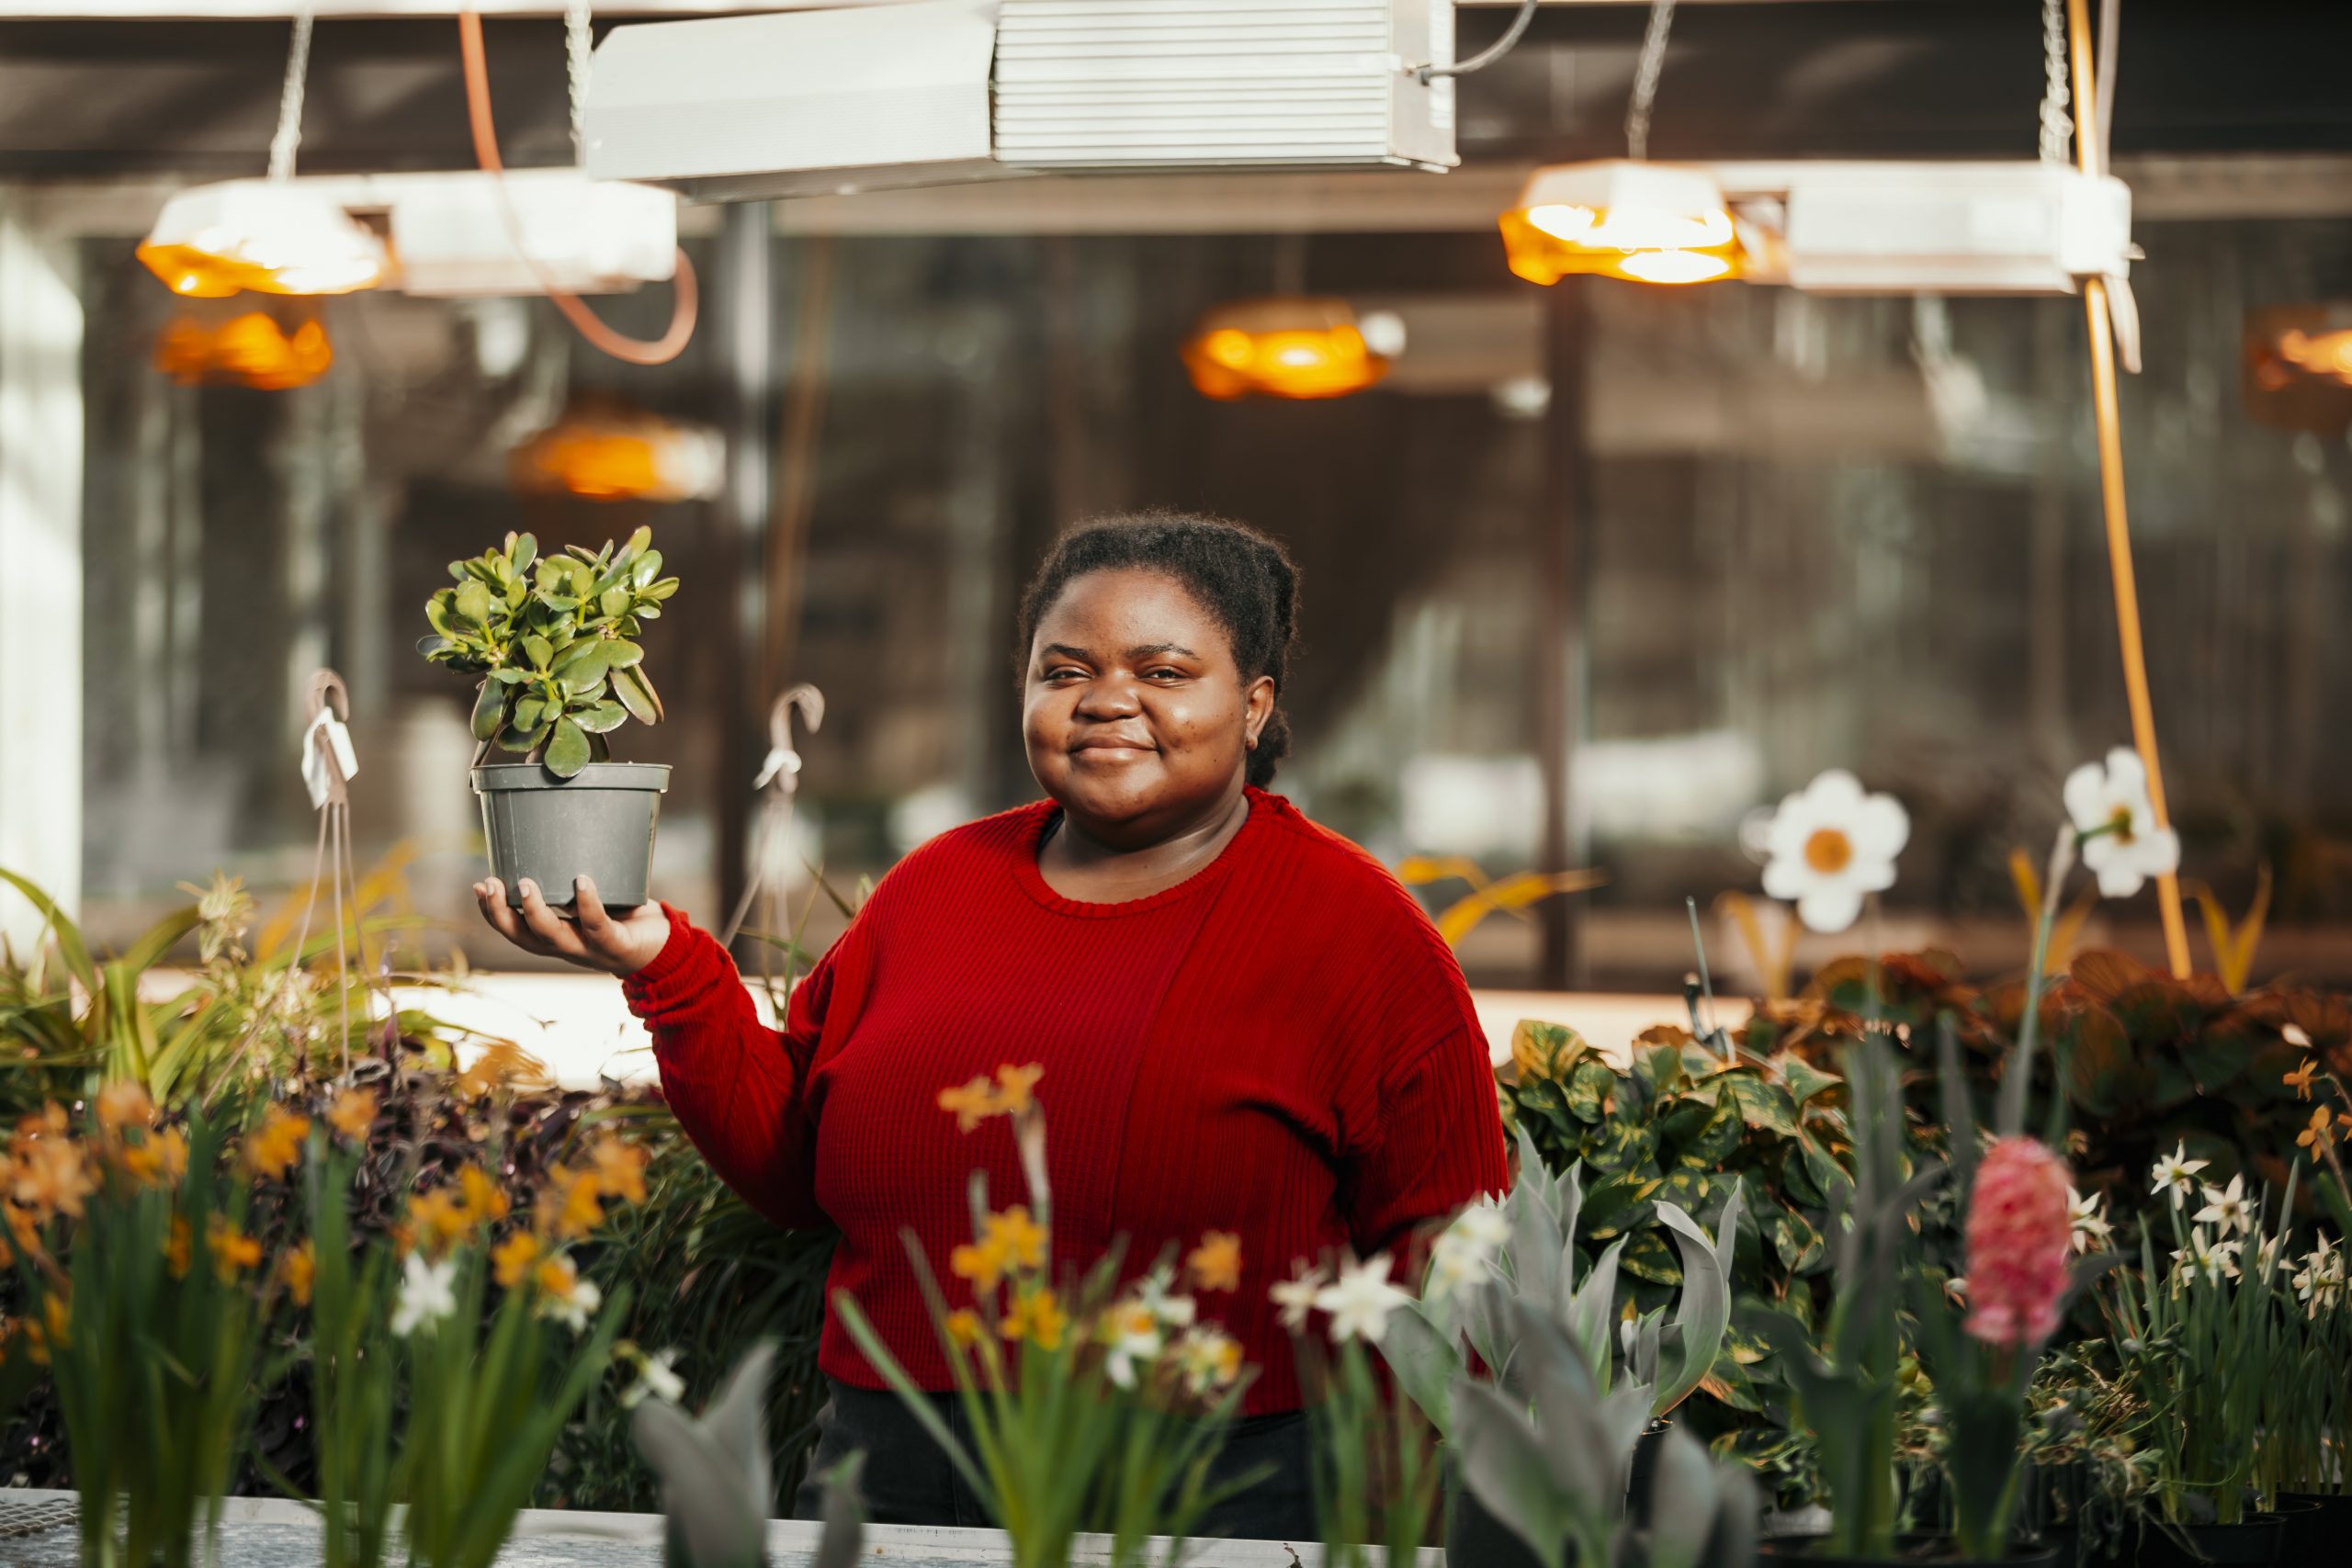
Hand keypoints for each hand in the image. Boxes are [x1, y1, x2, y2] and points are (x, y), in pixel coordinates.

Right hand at [473, 875, 672, 976]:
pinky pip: (598, 924)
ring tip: (525, 883)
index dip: (491, 912)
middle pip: (524, 937)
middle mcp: (566, 946)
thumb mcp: (593, 897)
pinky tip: (582, 881)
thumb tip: (554, 836)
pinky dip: (589, 902)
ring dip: (535, 911)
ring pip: (553, 937)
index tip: (478, 886)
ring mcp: (590, 948)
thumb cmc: (625, 916)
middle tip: (488, 884)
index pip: (514, 930)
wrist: (666, 947)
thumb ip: (572, 878)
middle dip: (501, 913)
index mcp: (555, 936)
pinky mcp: (616, 945)